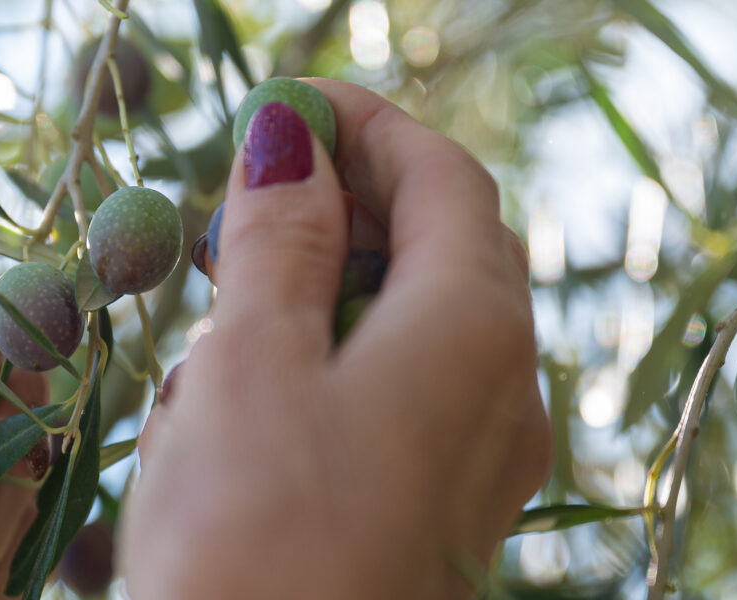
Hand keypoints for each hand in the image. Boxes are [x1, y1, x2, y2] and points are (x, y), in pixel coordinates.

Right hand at [122, 79, 551, 597]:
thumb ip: (280, 239)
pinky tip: (255, 401)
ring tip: (228, 306)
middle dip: (347, 206)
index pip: (445, 176)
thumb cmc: (257, 539)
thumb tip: (293, 136)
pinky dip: (340, 367)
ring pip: (422, 328)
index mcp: (476, 325)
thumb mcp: (251, 362)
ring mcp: (487, 462)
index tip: (283, 107)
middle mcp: (508, 386)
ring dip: (334, 291)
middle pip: (448, 245)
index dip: (366, 125)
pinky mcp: (445, 518)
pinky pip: (406, 403)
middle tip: (240, 201)